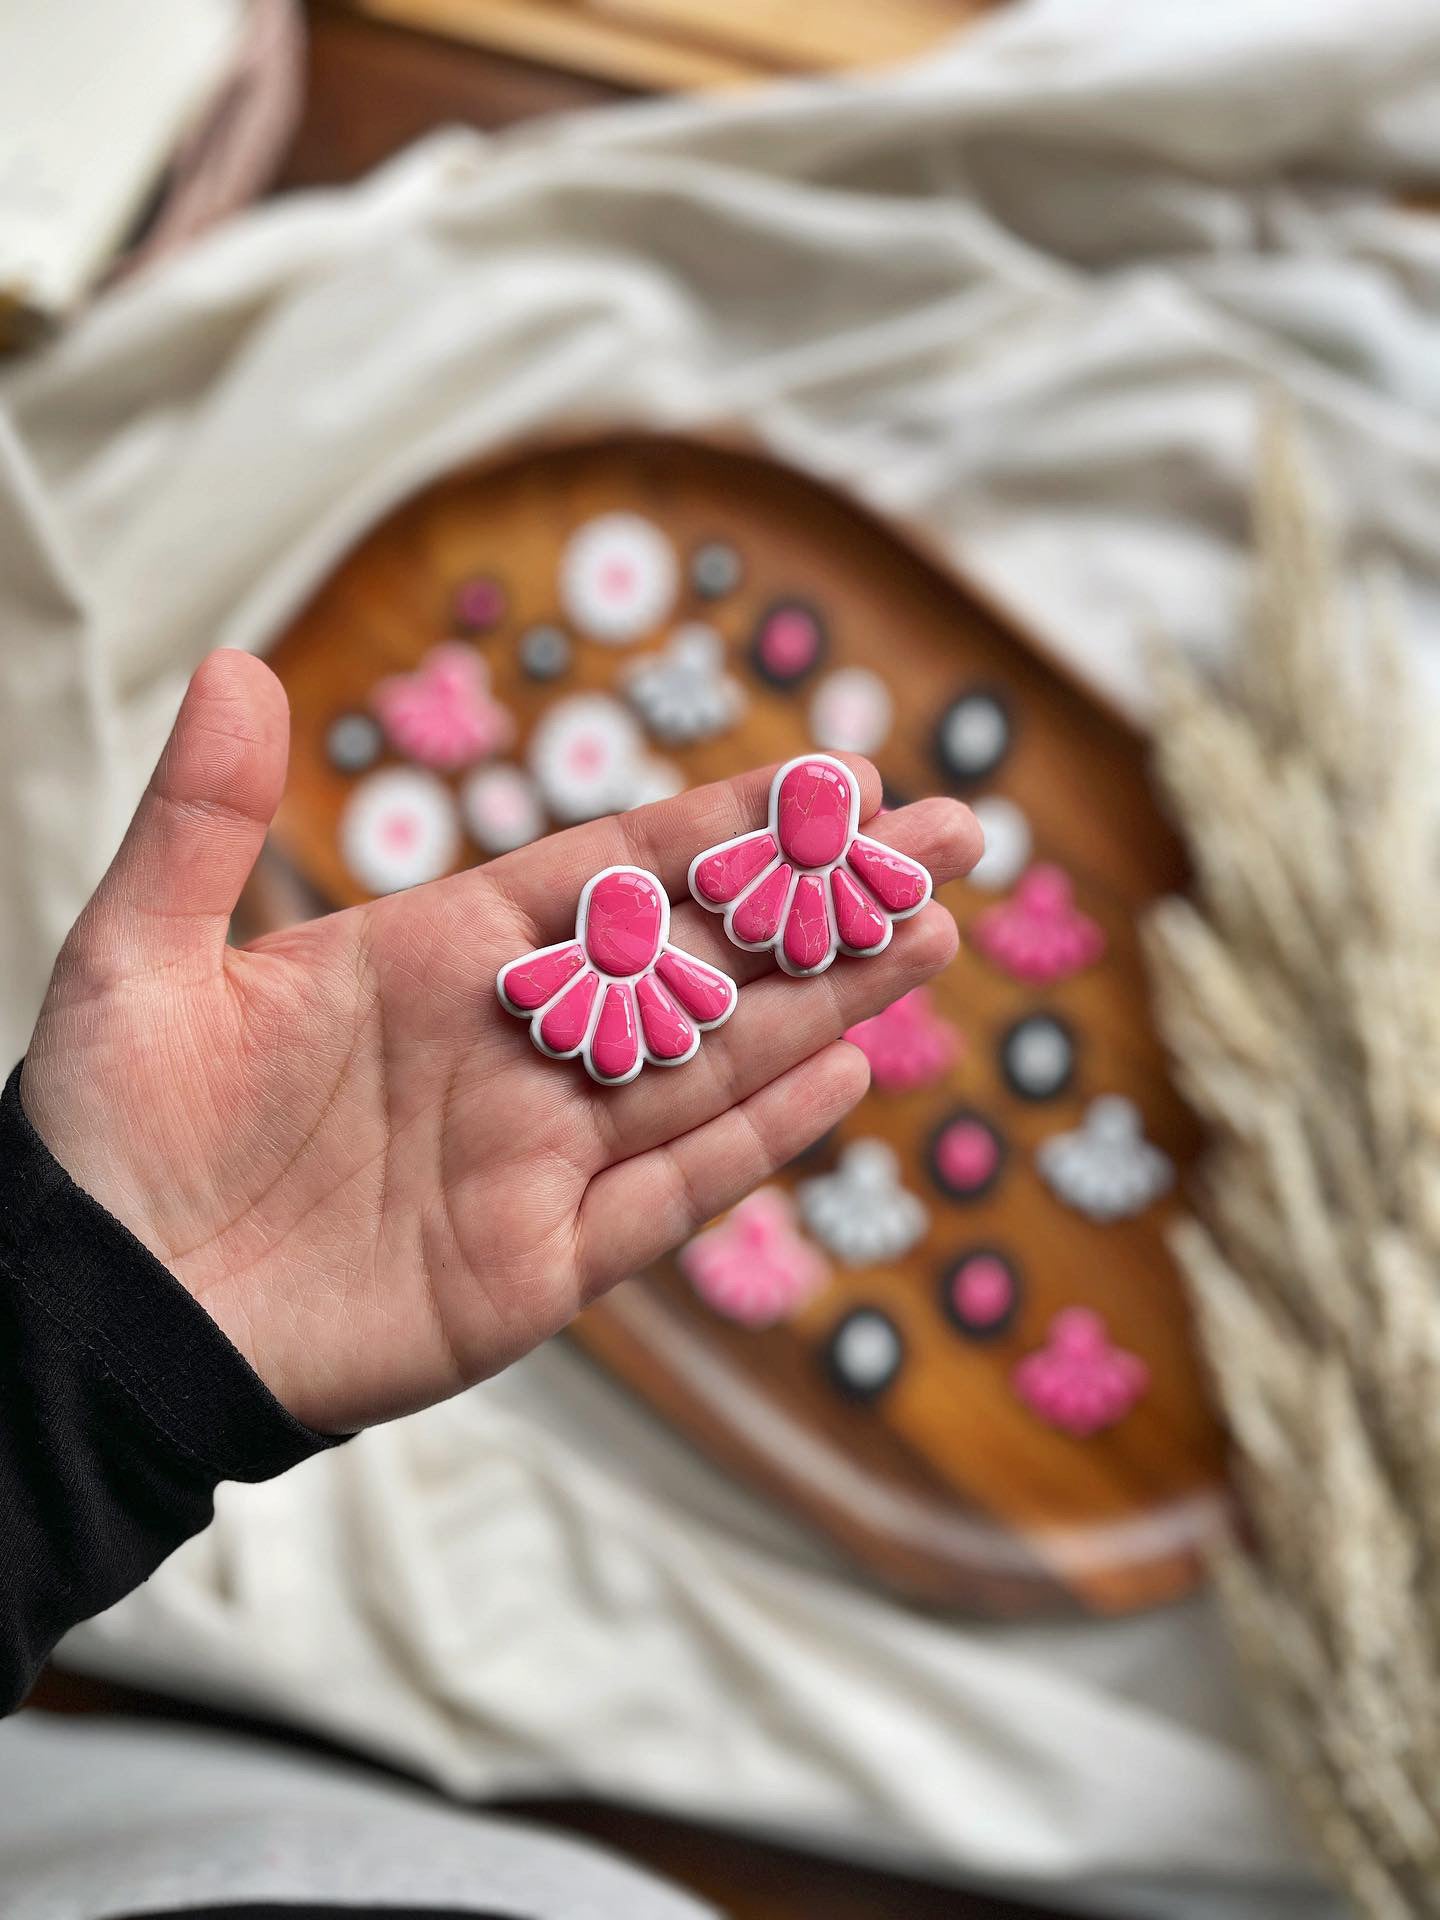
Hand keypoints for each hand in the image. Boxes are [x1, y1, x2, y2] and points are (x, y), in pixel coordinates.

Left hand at [22, 652, 979, 1431]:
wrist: (98, 1314)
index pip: (618, 874)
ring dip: (826, 1004)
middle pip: (704, 960)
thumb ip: (203, 823)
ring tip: (931, 936)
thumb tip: (239, 667)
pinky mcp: (535, 1267)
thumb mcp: (136, 960)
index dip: (728, 829)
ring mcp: (537, 1158)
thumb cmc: (108, 1136)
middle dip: (826, 901)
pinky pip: (666, 1196)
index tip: (833, 783)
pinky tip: (842, 1078)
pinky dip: (753, 1143)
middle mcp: (516, 1048)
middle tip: (950, 840)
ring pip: (714, 1066)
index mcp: (442, 958)